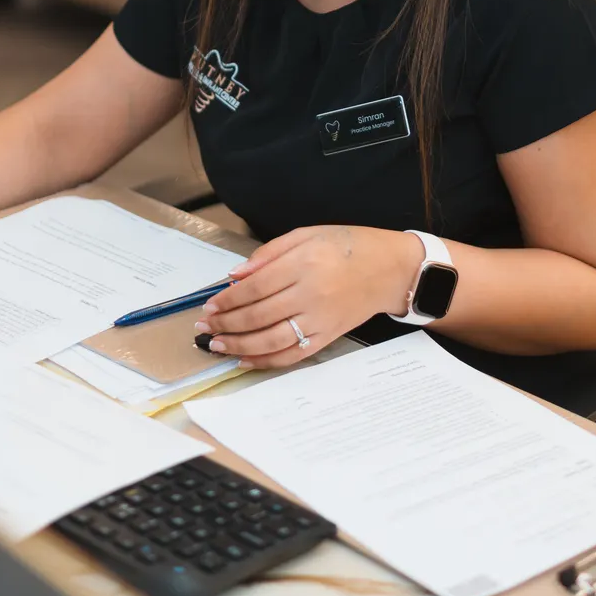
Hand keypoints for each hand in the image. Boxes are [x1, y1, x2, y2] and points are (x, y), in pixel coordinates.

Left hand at [198, 226, 421, 369]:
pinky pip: (293, 354)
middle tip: (204, 329)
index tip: (210, 306)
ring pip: (271, 340)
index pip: (255, 287)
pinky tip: (246, 359)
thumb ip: (269, 252)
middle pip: (258, 315)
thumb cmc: (349, 246)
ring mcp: (320, 318)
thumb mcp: (308, 234)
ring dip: (239, 346)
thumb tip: (235, 276)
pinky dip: (267, 361)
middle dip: (225, 324)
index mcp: (304, 263)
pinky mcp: (328, 336)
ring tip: (217, 346)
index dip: (228, 299)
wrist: (390, 268)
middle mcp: (311, 293)